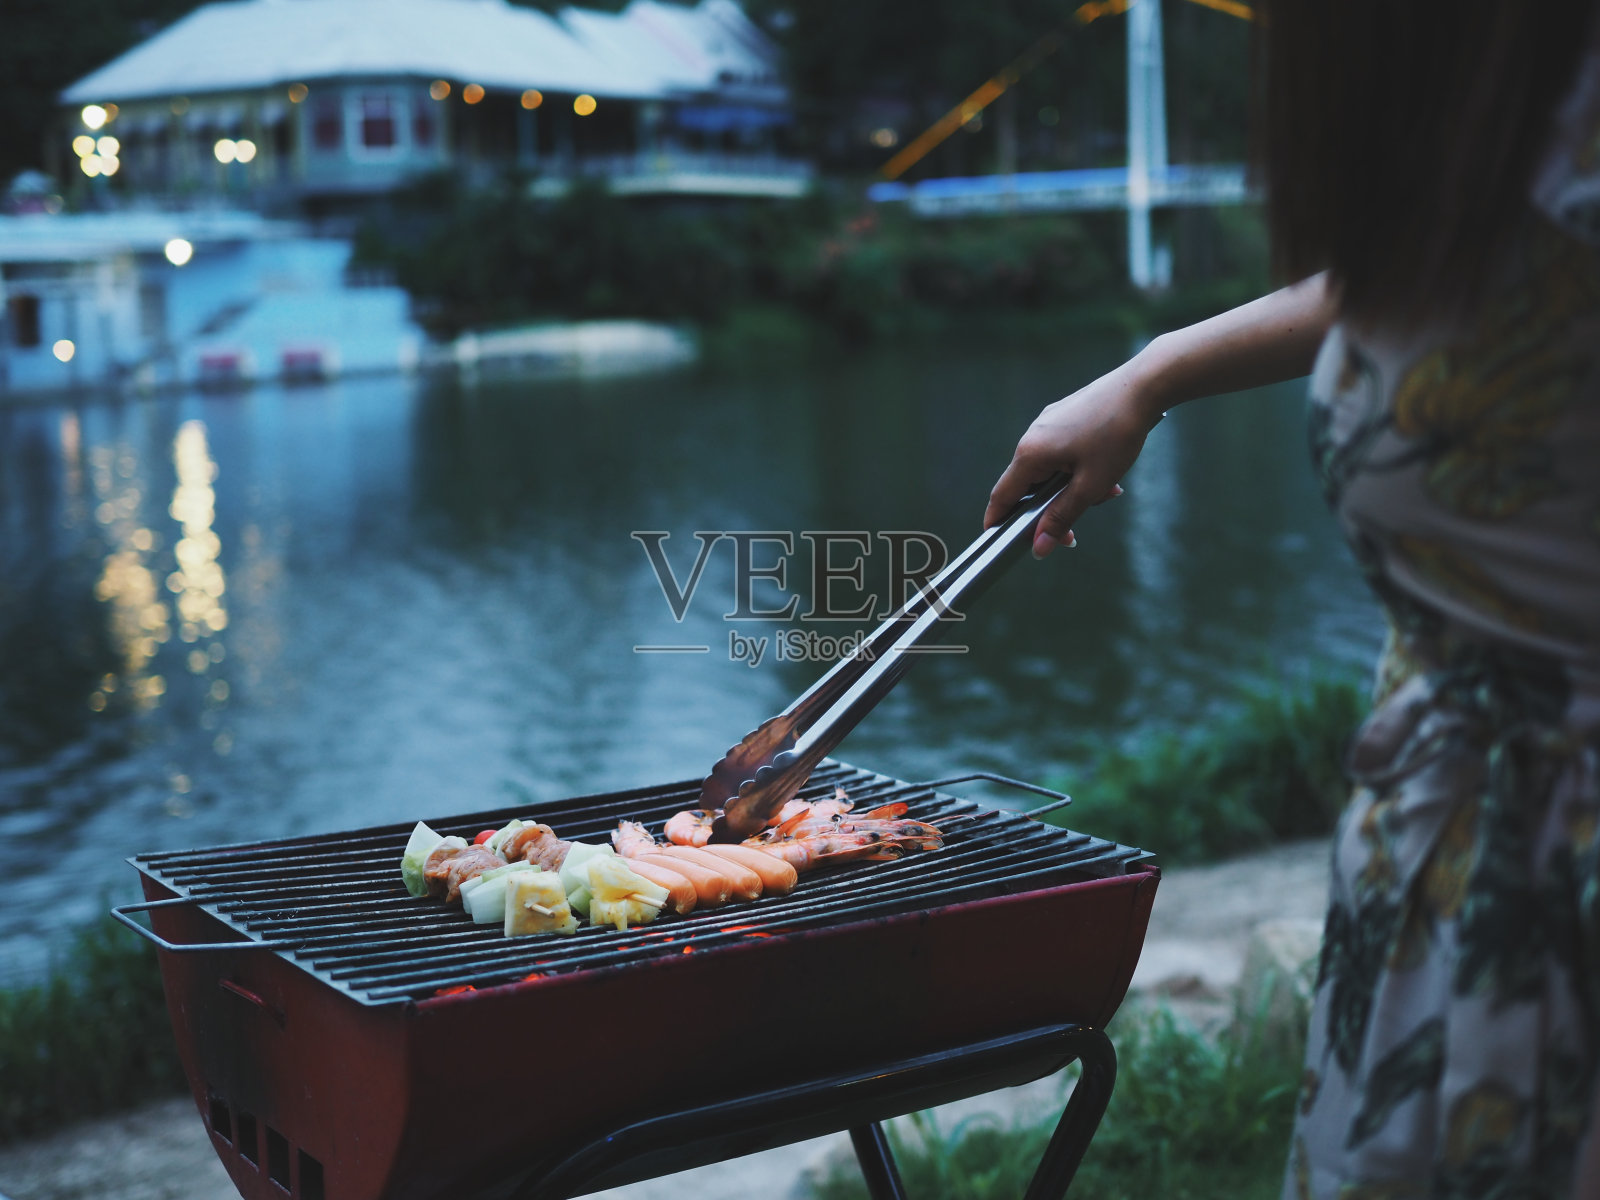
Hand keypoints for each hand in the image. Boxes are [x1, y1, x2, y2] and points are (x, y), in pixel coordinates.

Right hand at [984, 358, 1165, 556]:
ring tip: (1106, 491)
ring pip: (1049, 469)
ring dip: (1071, 489)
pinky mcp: (1063, 416)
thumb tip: (1039, 547)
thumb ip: (1061, 518)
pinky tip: (1105, 470)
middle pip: (1028, 485)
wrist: (1141, 388)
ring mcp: (1047, 423)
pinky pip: (1060, 452)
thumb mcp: (1090, 486)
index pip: (1003, 496)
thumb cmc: (1117, 435)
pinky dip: (1077, 469)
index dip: (998, 522)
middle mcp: (1032, 436)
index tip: (1000, 543)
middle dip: (1051, 509)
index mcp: (1031, 453)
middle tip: (1074, 533)